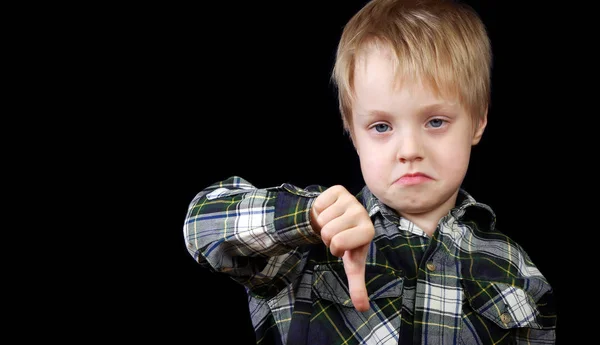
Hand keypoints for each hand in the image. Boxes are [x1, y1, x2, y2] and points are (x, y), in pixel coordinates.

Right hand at [310, 185, 374, 311]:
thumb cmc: (347, 244)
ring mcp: (350, 199)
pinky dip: (318, 210)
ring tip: (333, 223)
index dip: (335, 248)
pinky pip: (317, 204)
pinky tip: (328, 212)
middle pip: (327, 232)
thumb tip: (362, 308)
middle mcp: (361, 212)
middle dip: (327, 237)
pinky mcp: (338, 189)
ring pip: (321, 219)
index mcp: (368, 230)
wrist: (340, 221)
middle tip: (336, 234)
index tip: (343, 247)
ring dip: (322, 224)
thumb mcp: (352, 263)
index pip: (337, 244)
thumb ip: (358, 285)